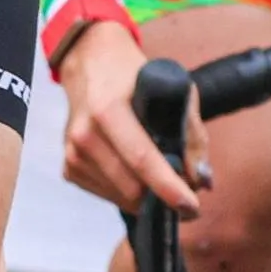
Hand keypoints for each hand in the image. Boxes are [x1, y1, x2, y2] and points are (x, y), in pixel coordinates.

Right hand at [53, 15, 206, 214]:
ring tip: (158, 173)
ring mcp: (73, 153)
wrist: (91, 65)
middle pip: (132, 188)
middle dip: (162, 195)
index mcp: (107, 109)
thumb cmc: (135, 78)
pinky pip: (107, 195)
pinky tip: (132, 167)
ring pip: (121, 197)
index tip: (192, 206)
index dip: (169, 187)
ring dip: (146, 195)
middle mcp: (85, 133)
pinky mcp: (69, 167)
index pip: (141, 159)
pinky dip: (127, 190)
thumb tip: (201, 181)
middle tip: (184, 188)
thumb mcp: (174, 91)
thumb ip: (192, 136)